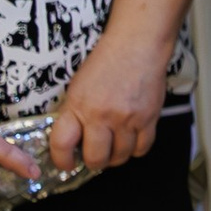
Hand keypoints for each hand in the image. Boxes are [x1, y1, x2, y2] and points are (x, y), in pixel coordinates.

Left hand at [49, 21, 172, 170]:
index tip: (66, 163)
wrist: (137, 47)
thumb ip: (74, 113)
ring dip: (116, 157)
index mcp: (78, 106)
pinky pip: (142, 148)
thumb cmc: (106, 63)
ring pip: (120, 157)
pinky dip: (136, 149)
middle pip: (96, 158)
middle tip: (95, 156)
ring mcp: (127, 119)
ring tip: (114, 147)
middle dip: (94, 162)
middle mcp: (102, 116)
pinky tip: (131, 140)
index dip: (62, 160)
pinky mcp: (149, 119)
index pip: (62, 144)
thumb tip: (74, 139)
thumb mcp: (78, 87)